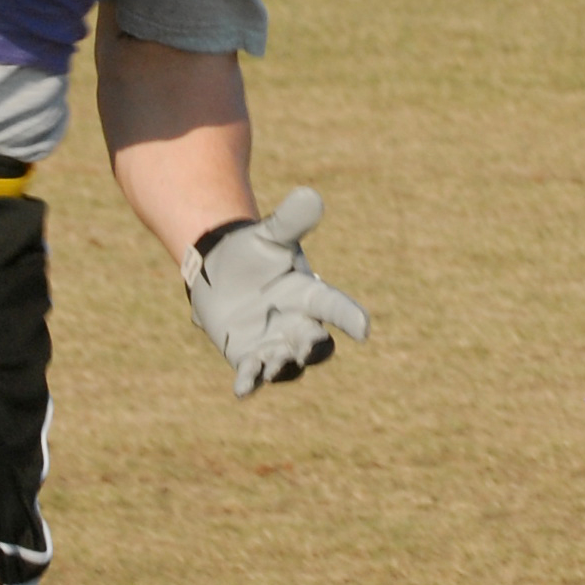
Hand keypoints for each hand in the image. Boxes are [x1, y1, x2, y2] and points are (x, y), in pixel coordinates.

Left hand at [182, 188, 369, 397]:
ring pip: (287, 365)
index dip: (351, 318)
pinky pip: (253, 375)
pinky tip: (242, 389)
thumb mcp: (270, 236)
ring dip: (282, 366)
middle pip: (316, 345)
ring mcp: (275, 345)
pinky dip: (250, 382)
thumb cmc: (253, 252)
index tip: (364, 329)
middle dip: (314, 347)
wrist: (221, 272)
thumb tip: (310, 195)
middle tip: (309, 345)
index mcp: (310, 296)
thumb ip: (290, 221)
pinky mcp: (248, 358)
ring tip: (272, 366)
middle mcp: (298, 325)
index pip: (335, 307)